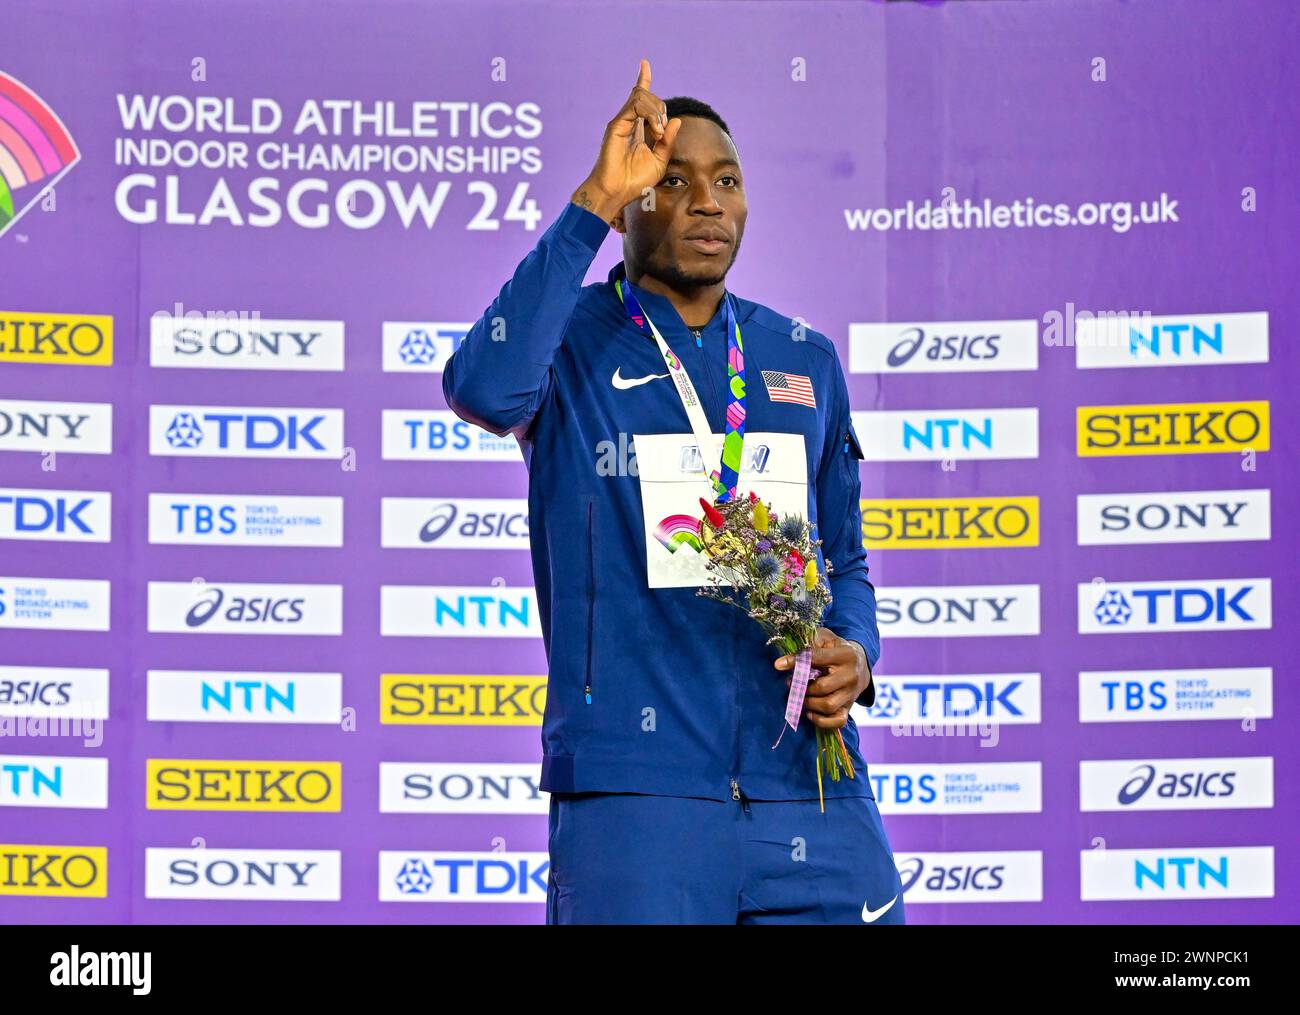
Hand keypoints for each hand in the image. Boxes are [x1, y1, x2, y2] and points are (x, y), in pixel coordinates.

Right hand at [571, 58, 681, 221]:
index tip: (644, 64)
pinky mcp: (616, 124)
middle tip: (661, 133)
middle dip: (662, 111)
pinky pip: (635, 104)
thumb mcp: (659, 160)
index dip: (643, 79)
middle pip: (648, 97)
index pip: (641, 98)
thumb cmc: (635, 181)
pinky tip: (654, 130)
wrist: (618, 192)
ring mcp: (621, 122)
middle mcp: (628, 121)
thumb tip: (677, 121)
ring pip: (642, 96)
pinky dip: (650, 114)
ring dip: (657, 113)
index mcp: (637, 128)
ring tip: (657, 133)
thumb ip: (668, 141)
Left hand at [774, 627, 870, 729]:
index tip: (778, 665)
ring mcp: (851, 694)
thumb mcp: (826, 639)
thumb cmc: (836, 649)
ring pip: (828, 705)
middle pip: (822, 687)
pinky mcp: (849, 708)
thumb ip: (809, 644)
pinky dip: (821, 720)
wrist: (860, 664)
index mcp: (846, 654)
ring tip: (799, 696)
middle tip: (790, 684)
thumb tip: (785, 661)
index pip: (817, 658)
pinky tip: (809, 712)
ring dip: (808, 703)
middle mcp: (851, 675)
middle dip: (802, 687)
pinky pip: (837, 721)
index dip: (796, 661)